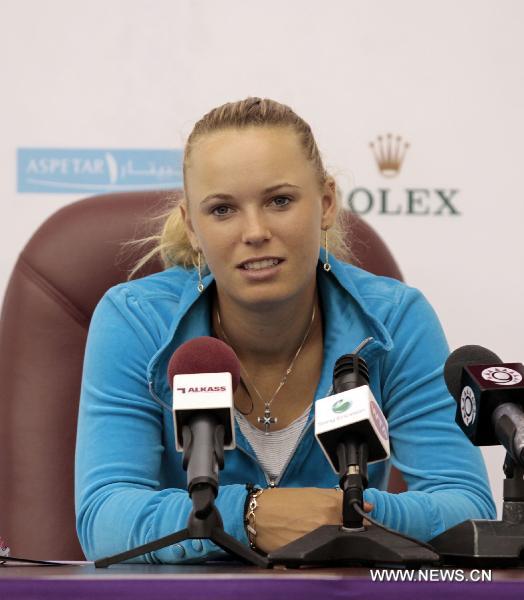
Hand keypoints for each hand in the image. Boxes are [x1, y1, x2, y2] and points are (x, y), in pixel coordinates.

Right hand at [253, 487, 372, 553]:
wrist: (259, 515)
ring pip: (339, 547)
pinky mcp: (308, 556)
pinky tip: (313, 547)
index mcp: (331, 507)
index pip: (359, 521)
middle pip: (351, 536)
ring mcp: (318, 540)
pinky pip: (324, 558)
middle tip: (334, 531)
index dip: (361, 524)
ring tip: (320, 537)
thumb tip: (368, 506)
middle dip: (347, 535)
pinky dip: (323, 554)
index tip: (360, 525)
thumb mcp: (314, 493)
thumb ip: (341, 499)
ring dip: (336, 544)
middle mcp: (327, 523)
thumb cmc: (284, 502)